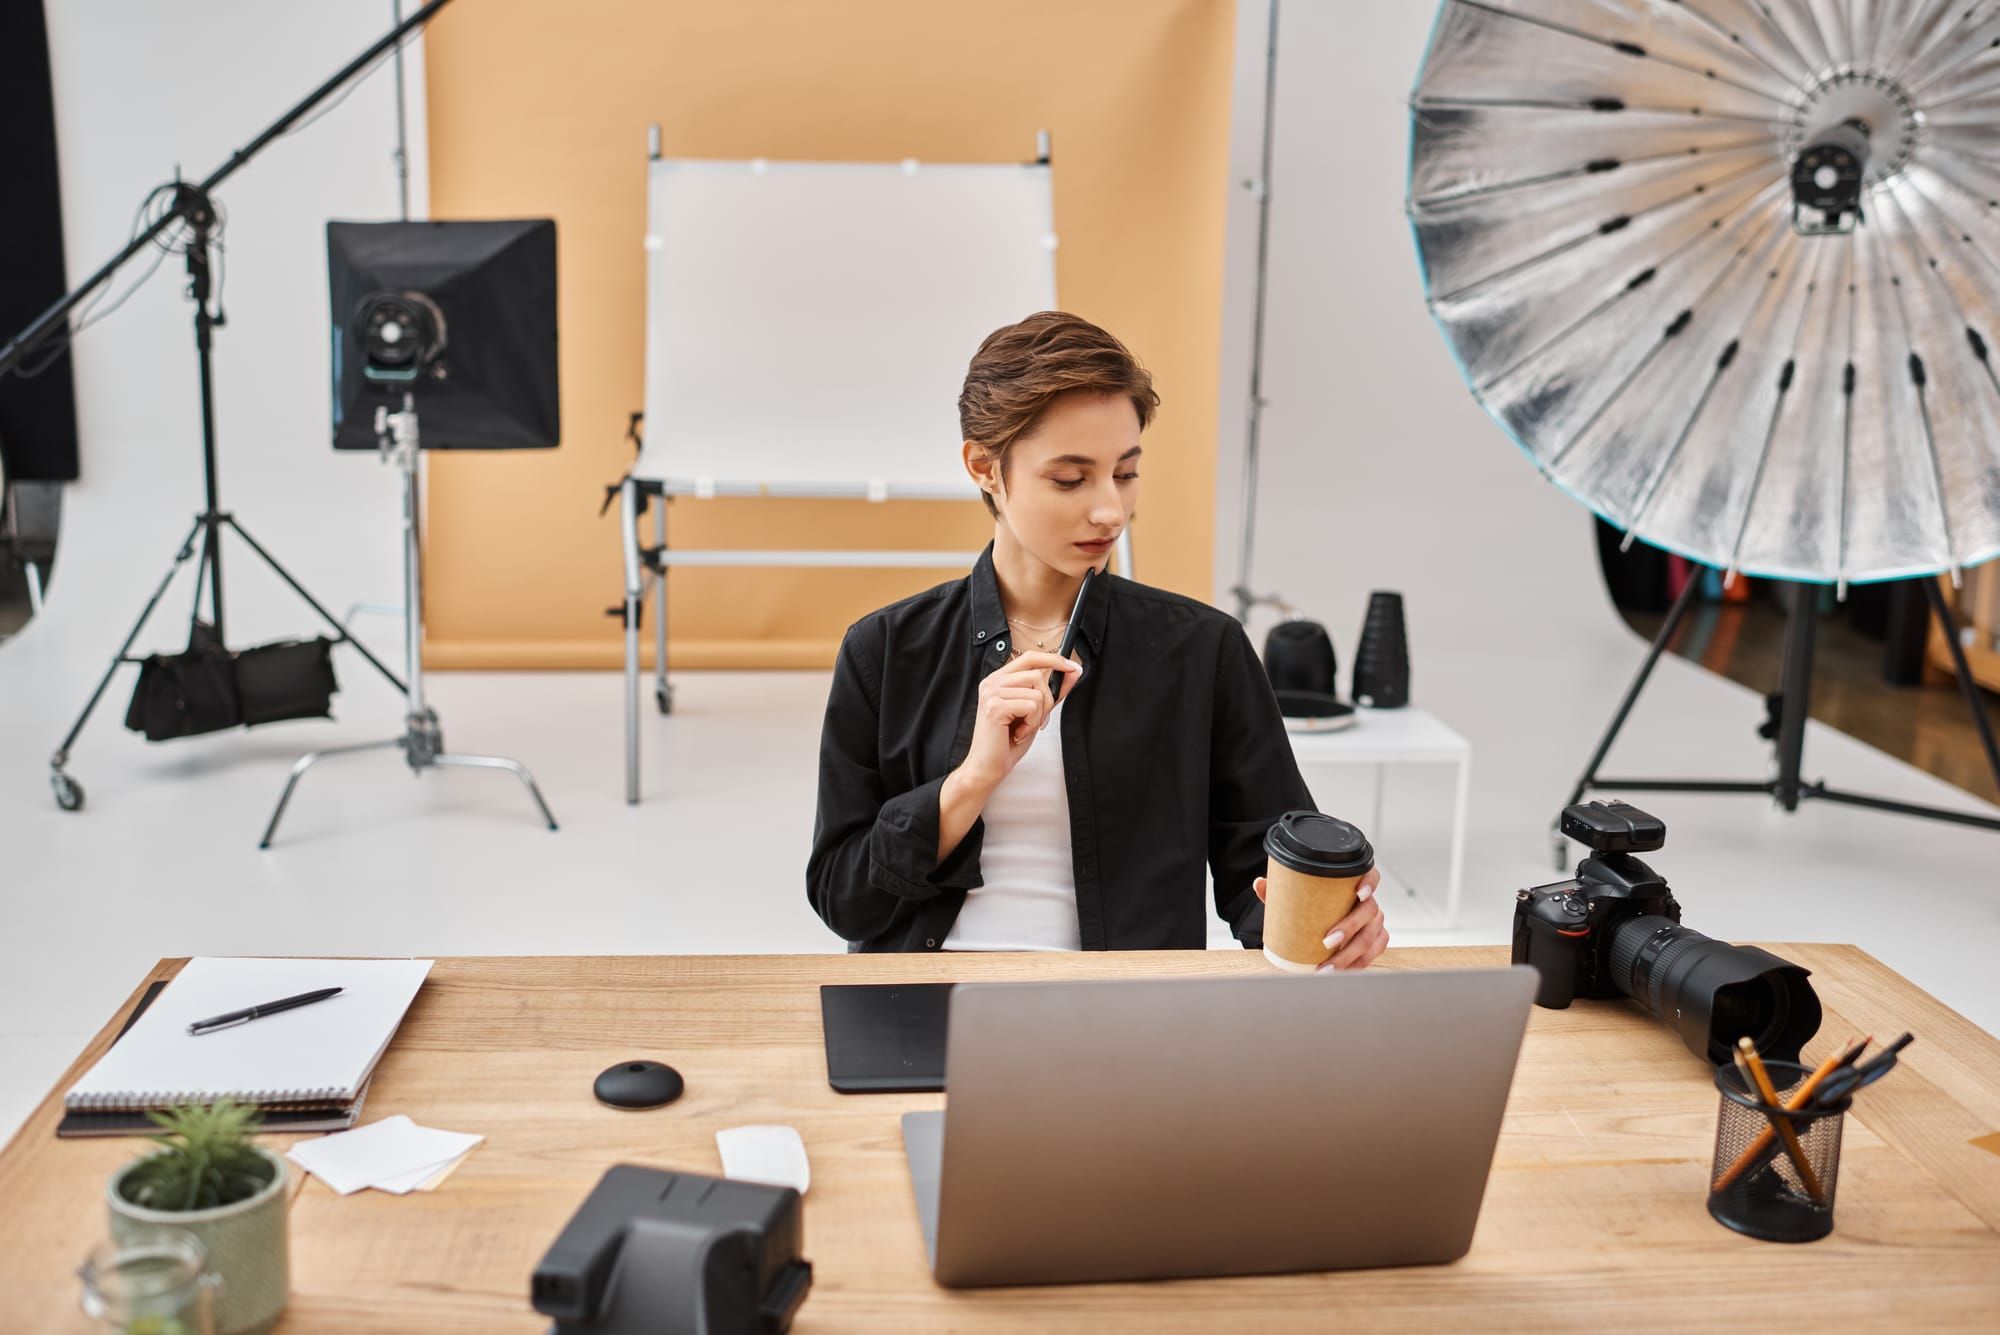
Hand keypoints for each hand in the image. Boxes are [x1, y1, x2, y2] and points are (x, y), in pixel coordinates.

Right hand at [956, 650, 1082, 791]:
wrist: (988, 767)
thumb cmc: (1008, 741)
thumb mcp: (1035, 712)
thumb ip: (1053, 691)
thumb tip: (1074, 671)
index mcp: (999, 680)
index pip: (1029, 658)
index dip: (1052, 659)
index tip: (1071, 667)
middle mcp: (992, 682)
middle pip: (1037, 675)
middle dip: (1046, 701)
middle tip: (1036, 721)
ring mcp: (991, 692)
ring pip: (1037, 692)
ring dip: (1038, 715)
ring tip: (1023, 728)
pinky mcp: (995, 706)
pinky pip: (1031, 706)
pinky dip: (1031, 723)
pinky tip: (1017, 733)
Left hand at [1253, 867, 1387, 970]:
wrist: (1323, 921)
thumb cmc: (1314, 905)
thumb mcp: (1297, 895)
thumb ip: (1280, 888)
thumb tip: (1259, 884)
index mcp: (1354, 884)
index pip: (1371, 876)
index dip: (1369, 883)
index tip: (1358, 893)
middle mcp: (1369, 903)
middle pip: (1369, 912)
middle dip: (1350, 928)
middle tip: (1328, 942)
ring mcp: (1374, 924)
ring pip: (1371, 938)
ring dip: (1350, 955)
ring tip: (1328, 966)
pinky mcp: (1375, 942)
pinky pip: (1372, 955)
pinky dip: (1357, 965)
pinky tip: (1341, 972)